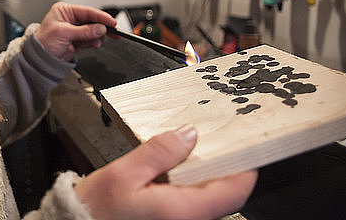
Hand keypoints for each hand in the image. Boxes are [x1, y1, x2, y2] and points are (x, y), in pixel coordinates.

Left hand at [35, 2, 116, 61]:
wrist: (39, 60)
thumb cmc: (43, 42)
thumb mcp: (64, 33)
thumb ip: (84, 31)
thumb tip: (100, 28)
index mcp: (64, 11)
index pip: (87, 11)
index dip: (101, 17)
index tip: (112, 22)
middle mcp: (70, 19)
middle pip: (92, 20)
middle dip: (101, 27)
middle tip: (113, 31)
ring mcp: (74, 30)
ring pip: (93, 31)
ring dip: (97, 36)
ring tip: (97, 41)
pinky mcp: (76, 40)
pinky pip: (90, 39)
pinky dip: (94, 42)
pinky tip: (94, 44)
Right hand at [74, 125, 257, 219]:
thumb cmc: (97, 210)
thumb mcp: (124, 173)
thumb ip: (159, 152)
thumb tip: (189, 134)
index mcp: (180, 211)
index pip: (233, 192)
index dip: (246, 169)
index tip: (248, 147)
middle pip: (224, 196)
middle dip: (225, 167)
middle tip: (219, 141)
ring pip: (208, 200)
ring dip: (207, 176)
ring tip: (193, 151)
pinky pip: (192, 204)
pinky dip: (191, 184)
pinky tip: (175, 170)